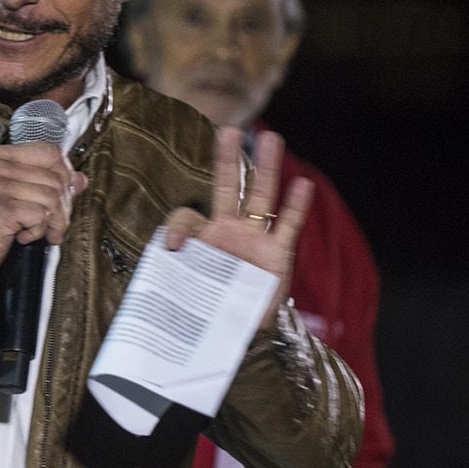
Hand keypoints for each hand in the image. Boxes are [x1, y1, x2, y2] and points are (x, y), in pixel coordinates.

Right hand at [0, 142, 87, 287]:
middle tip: (52, 224)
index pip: (51, 152)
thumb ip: (45, 183)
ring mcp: (0, 185)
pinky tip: (23, 237)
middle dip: (63, 207)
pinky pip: (42, 216)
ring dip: (53, 222)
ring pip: (53, 198)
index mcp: (1, 156)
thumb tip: (80, 179)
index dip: (65, 174)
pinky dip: (39, 232)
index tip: (63, 196)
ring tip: (40, 232)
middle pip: (57, 177)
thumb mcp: (15, 195)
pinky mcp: (4, 208)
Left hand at [161, 127, 314, 327]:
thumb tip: (165, 250)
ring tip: (271, 139)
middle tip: (229, 131)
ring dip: (267, 169)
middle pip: (228, 189)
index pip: (188, 216)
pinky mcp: (278, 256)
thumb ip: (168, 268)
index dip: (177, 227)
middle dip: (228, 160)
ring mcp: (256, 241)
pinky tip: (303, 186)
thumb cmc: (206, 310)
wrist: (236, 336)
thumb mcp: (181, 288)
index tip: (171, 246)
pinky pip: (288, 227)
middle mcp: (229, 232)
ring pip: (262, 198)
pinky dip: (295, 208)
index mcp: (202, 239)